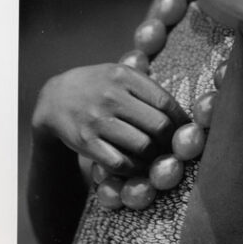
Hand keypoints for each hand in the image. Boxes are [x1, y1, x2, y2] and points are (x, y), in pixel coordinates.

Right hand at [32, 63, 188, 174]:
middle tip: (175, 148)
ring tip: (159, 158)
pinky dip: (135, 169)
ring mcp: (97, 120)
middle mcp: (111, 96)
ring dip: (156, 157)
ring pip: (143, 147)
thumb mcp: (118, 74)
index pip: (165, 102)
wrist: (55, 98)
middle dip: (172, 141)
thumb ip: (146, 88)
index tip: (188, 130)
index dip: (182, 120)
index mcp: (124, 76)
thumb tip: (182, 114)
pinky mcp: (86, 142)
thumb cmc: (97, 86)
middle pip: (158, 126)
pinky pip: (120, 163)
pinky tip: (139, 166)